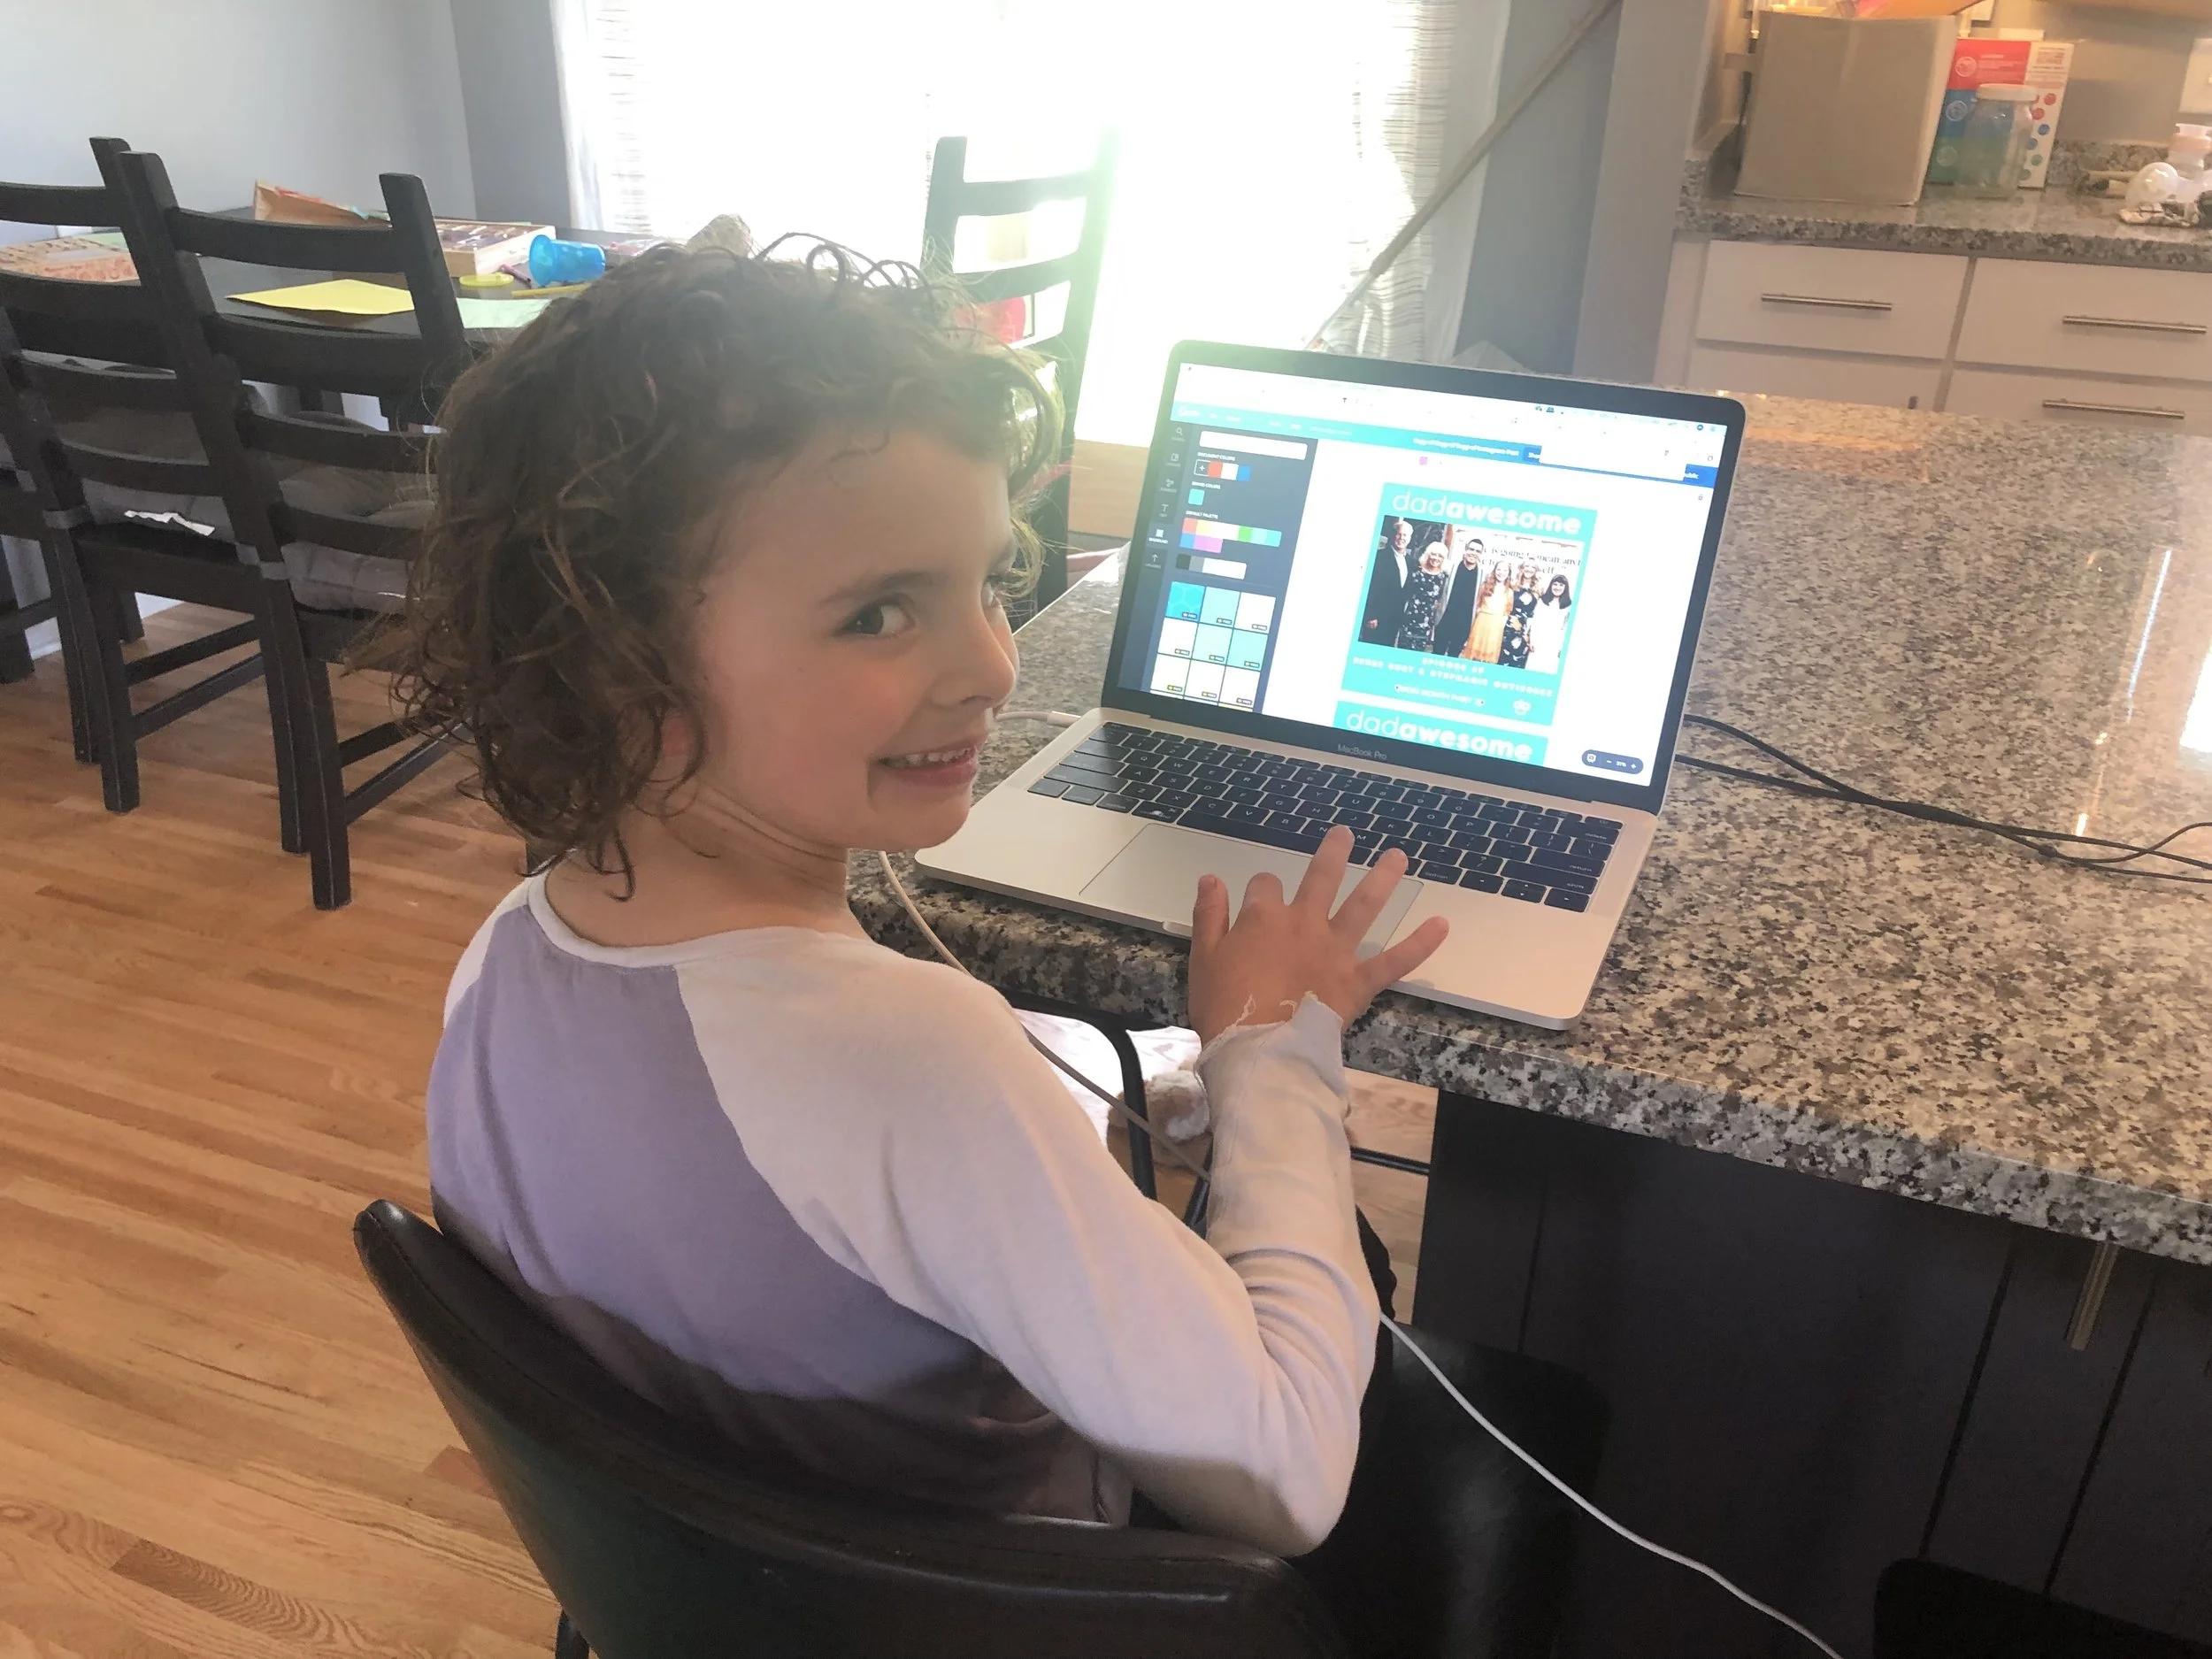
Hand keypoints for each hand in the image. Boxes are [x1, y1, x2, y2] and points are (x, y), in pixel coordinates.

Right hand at [1187, 826, 1449, 1044]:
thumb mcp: (1204, 959)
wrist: (1259, 1050)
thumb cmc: (1224, 1007)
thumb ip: (1209, 916)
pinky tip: (1442, 925)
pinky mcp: (1358, 980)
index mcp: (1263, 917)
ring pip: (1363, 906)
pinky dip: (1420, 943)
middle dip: (1333, 853)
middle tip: (1345, 834)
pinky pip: (1394, 960)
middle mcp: (1304, 923)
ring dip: (1383, 878)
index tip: (1259, 900)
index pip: (1264, 886)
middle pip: (1321, 878)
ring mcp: (1335, 949)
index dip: (1262, 890)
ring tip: (1399, 856)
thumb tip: (1212, 878)